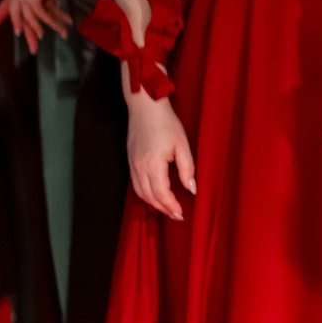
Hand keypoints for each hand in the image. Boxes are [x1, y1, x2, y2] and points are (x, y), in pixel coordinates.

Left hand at [0, 0, 69, 52]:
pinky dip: (47, 24)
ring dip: (34, 29)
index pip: (6, 1)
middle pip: (14, 13)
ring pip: (27, 18)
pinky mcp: (32, 0)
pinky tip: (50, 30)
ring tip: (39, 38)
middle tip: (18, 34)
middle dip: (16, 24)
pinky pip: (40, 16)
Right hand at [127, 89, 196, 219]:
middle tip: (176, 216)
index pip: (161, 193)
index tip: (181, 214)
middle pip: (149, 196)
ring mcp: (132, 164)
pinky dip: (145, 194)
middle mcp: (139, 167)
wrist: (145, 106)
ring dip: (153, 204)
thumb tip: (191, 189)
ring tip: (167, 209)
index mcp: (153, 164)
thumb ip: (187, 169)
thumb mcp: (182, 145)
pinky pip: (135, 184)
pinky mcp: (130, 160)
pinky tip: (154, 196)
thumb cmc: (166, 122)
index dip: (171, 206)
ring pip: (140, 192)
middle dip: (163, 209)